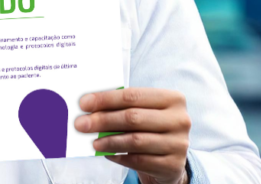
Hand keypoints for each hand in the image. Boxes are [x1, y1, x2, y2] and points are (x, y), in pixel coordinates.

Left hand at [74, 88, 190, 183]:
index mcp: (172, 98)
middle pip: (133, 117)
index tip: (83, 104)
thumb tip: (88, 108)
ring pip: (135, 140)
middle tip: (80, 124)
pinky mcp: (174, 165)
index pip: (132, 96)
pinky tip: (107, 154)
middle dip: (102, 120)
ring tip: (93, 142)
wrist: (171, 157)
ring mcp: (179, 144)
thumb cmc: (150, 126)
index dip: (105, 99)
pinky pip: (139, 161)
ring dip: (109, 141)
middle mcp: (180, 120)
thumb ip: (121, 106)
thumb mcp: (142, 111)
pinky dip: (120, 157)